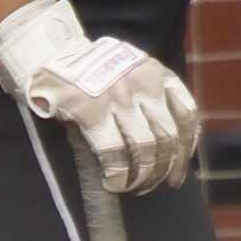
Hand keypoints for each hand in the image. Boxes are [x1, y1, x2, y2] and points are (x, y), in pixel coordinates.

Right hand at [0, 0, 200, 192]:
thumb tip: (168, 142)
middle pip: (169, 136)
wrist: (53, 53)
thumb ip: (152, 94)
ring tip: (136, 187)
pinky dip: (119, 174)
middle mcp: (144, 84)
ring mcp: (119, 98)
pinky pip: (115, 153)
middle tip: (157, 184)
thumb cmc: (94, 69)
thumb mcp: (133, 68)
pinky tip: (115, 183)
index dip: (187, 147)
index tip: (179, 168)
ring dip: (144, 176)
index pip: (187, 114)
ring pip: (146, 148)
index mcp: (157, 72)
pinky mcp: (93, 112)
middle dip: (167, 168)